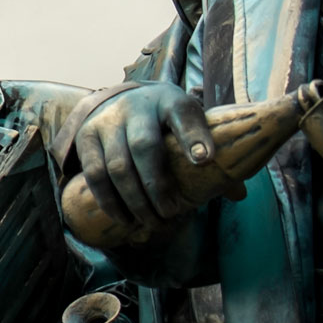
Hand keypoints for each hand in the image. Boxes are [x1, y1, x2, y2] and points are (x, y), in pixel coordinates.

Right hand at [73, 84, 216, 239]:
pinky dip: (109, 201)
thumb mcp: (187, 124)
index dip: (194, 137)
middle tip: (170, 214)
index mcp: (170, 101)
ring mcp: (107, 122)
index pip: (183, 115)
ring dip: (133, 200)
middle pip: (144, 147)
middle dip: (157, 186)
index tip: (205, 160)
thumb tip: (238, 194)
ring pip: (116, 166)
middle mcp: (135, 107)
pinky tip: (123, 218)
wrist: (121, 99)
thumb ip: (209, 154)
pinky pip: (94, 174)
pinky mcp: (85, 137)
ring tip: (149, 222)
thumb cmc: (164, 120)